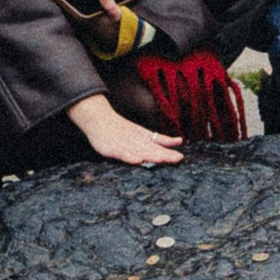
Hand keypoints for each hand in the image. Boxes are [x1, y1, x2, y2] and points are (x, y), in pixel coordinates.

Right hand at [68, 93, 183, 166]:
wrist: (99, 119)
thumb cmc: (122, 129)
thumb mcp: (144, 133)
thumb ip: (161, 139)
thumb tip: (180, 140)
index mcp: (145, 139)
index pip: (160, 146)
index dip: (169, 152)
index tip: (180, 157)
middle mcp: (137, 142)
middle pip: (152, 150)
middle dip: (164, 155)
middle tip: (177, 159)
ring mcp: (125, 146)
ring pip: (140, 152)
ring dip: (151, 156)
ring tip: (161, 159)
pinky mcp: (113, 149)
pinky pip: (123, 154)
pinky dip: (130, 157)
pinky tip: (137, 160)